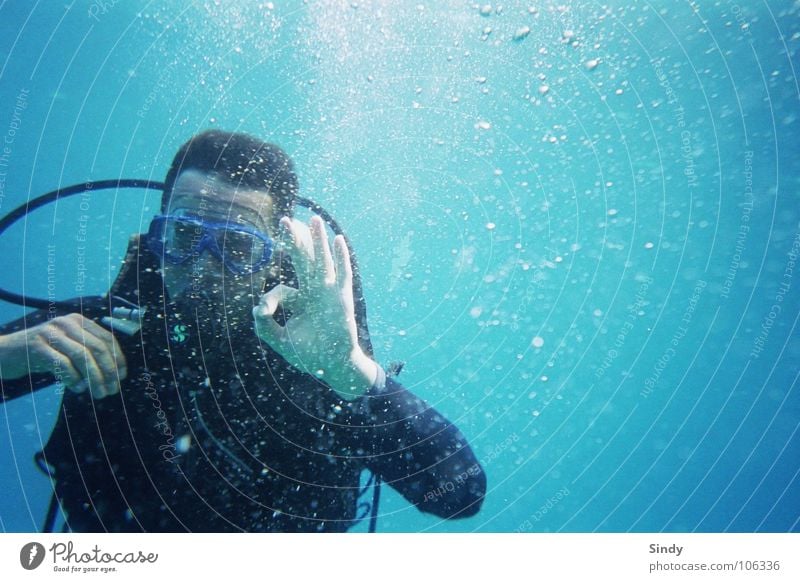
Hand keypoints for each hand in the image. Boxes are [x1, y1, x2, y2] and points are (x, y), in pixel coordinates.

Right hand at [0, 313, 126, 398]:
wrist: (6, 352)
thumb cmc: (43, 353)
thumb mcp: (68, 348)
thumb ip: (88, 355)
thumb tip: (115, 374)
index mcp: (78, 321)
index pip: (106, 338)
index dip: (118, 359)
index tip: (123, 376)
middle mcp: (67, 323)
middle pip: (97, 348)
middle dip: (109, 371)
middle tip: (113, 390)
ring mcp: (51, 333)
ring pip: (82, 356)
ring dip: (95, 378)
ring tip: (100, 393)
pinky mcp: (37, 346)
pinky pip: (62, 364)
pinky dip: (74, 379)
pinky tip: (78, 389)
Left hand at [253, 215, 376, 399]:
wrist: (333, 367)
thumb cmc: (310, 355)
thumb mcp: (281, 341)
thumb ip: (265, 327)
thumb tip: (255, 308)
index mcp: (301, 301)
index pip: (281, 290)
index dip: (269, 300)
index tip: (263, 312)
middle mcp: (314, 293)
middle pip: (303, 262)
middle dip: (295, 241)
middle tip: (285, 220)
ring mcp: (329, 294)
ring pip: (322, 262)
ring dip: (318, 240)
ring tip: (314, 219)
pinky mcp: (342, 299)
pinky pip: (342, 275)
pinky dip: (341, 258)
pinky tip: (338, 240)